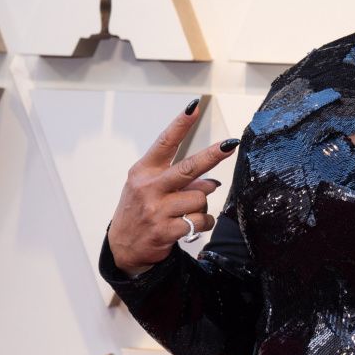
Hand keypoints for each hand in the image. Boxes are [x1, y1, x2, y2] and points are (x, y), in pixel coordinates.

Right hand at [107, 98, 240, 276]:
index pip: (164, 143)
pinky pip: (200, 220)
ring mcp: (157, 210)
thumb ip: (176, 179)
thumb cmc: (140, 209)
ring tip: (186, 211)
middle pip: (188, 167)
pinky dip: (203, 222)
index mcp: (144, 171)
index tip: (194, 107)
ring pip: (200, 198)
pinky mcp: (166, 230)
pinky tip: (191, 225)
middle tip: (230, 144)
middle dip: (213, 155)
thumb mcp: (150, 188)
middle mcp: (149, 187)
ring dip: (201, 205)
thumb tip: (211, 182)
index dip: (180, 124)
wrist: (123, 247)